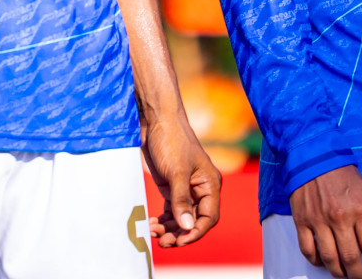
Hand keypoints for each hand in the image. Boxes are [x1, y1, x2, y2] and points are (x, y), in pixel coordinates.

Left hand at [141, 113, 220, 246]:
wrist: (156, 120)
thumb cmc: (171, 141)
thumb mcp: (176, 172)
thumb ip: (181, 200)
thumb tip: (187, 227)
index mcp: (209, 184)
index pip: (208, 217)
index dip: (195, 232)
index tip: (179, 241)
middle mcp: (200, 189)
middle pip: (194, 221)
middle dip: (179, 233)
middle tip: (161, 241)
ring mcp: (185, 188)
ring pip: (181, 218)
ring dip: (169, 228)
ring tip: (152, 232)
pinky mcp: (171, 186)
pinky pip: (171, 210)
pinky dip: (163, 220)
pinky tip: (151, 223)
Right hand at [289, 165, 361, 278]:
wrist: (315, 157)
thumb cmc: (343, 174)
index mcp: (359, 210)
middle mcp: (339, 218)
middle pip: (350, 258)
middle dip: (356, 274)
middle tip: (359, 277)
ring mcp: (319, 221)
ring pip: (329, 259)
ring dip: (337, 272)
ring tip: (342, 274)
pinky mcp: (302, 221)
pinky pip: (308, 250)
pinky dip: (316, 261)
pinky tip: (323, 262)